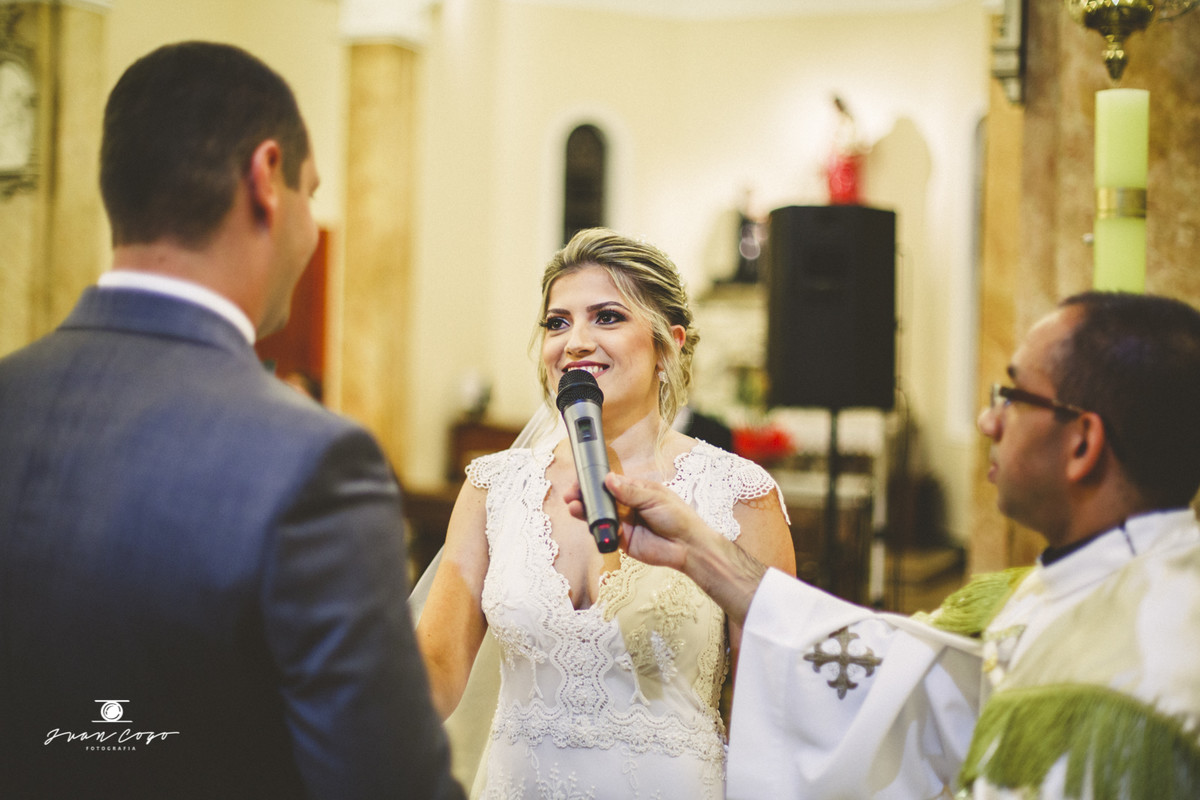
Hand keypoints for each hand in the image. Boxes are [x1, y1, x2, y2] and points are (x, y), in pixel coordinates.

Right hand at [564, 472, 708, 570]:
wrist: (687, 546)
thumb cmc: (678, 517)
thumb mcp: (654, 498)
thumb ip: (630, 492)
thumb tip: (609, 480)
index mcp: (636, 490)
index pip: (611, 483)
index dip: (595, 482)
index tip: (582, 480)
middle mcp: (627, 505)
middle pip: (601, 499)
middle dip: (585, 496)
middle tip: (571, 495)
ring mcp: (623, 522)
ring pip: (600, 516)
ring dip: (586, 512)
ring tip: (574, 507)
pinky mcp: (622, 540)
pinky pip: (605, 533)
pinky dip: (598, 530)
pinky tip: (596, 525)